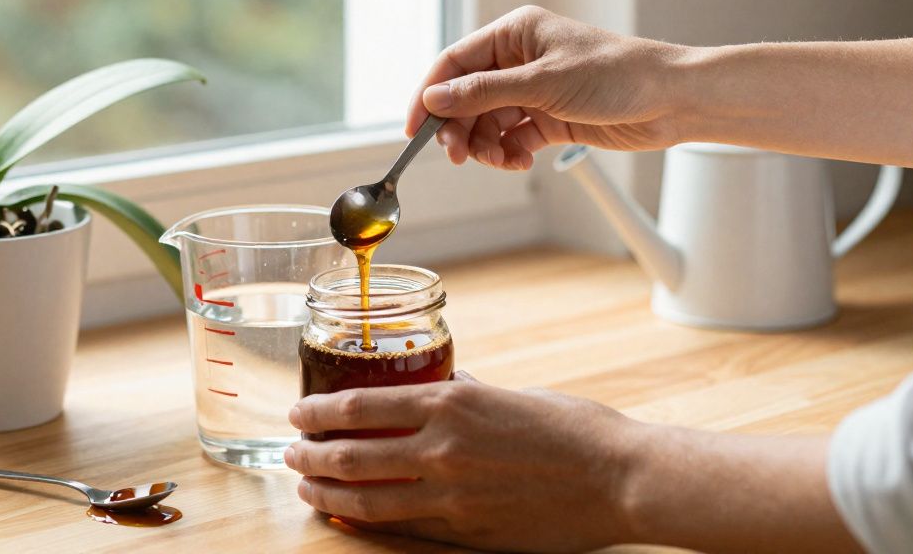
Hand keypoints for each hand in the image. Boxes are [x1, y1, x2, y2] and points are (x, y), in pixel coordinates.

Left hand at [284, 373, 640, 551]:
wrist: (620, 478)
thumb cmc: (573, 429)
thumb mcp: (511, 394)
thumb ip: (466, 391)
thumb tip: (442, 381)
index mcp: (451, 404)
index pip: (359, 406)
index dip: (318, 412)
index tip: (297, 413)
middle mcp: (442, 449)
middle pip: (350, 456)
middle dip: (309, 456)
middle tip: (291, 455)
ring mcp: (452, 495)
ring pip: (367, 500)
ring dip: (327, 495)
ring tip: (308, 491)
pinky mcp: (467, 532)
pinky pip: (402, 530)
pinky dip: (366, 525)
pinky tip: (346, 520)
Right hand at [406, 5, 693, 169]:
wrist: (671, 101)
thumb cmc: (617, 75)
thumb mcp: (543, 83)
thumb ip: (484, 93)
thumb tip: (435, 99)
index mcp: (515, 34)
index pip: (454, 63)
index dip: (430, 96)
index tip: (416, 130)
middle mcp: (519, 60)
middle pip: (466, 97)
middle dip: (460, 128)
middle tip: (457, 156)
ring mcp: (534, 91)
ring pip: (487, 122)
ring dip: (485, 146)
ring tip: (500, 161)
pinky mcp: (549, 118)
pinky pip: (511, 138)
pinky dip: (508, 153)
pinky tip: (518, 162)